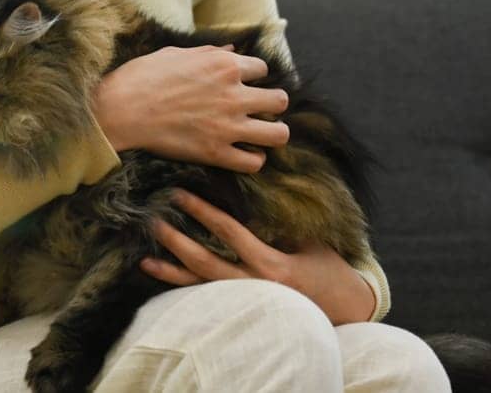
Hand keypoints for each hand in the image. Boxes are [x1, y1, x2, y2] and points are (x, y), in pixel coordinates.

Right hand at [92, 44, 288, 172]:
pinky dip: (252, 159)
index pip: (263, 69)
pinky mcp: (216, 152)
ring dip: (272, 132)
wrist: (119, 110)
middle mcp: (233, 94)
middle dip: (270, 104)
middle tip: (255, 109)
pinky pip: (255, 162)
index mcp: (224, 66)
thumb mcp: (174, 54)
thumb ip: (208, 53)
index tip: (242, 83)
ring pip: (278, 134)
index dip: (252, 76)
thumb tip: (231, 50)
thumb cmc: (141, 77)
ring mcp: (228, 126)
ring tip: (259, 133)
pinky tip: (241, 152)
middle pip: (279, 100)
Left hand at [141, 189, 376, 325]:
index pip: (231, 234)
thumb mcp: (311, 240)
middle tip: (153, 219)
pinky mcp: (240, 307)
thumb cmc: (328, 267)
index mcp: (273, 266)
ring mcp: (245, 300)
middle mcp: (254, 286)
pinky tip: (158, 275)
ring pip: (201, 285)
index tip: (181, 194)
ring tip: (145, 256)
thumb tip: (252, 184)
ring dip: (172, 269)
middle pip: (207, 263)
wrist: (345, 308)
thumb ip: (282, 219)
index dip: (204, 213)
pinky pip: (205, 296)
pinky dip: (181, 285)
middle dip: (178, 241)